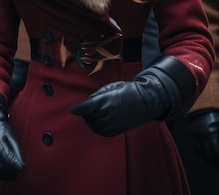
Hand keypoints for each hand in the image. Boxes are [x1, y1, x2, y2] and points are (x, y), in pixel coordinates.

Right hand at [0, 90, 25, 179]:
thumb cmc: (0, 130)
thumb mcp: (10, 136)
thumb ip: (16, 151)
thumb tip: (23, 166)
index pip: (7, 159)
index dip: (15, 166)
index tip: (22, 169)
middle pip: (1, 167)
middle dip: (11, 172)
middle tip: (19, 172)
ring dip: (5, 175)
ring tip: (13, 174)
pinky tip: (5, 174)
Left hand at [71, 55, 194, 136]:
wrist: (145, 101)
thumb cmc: (127, 90)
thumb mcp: (111, 87)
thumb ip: (98, 96)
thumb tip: (88, 104)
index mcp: (107, 100)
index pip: (88, 107)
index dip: (79, 108)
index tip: (73, 110)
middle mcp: (110, 113)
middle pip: (90, 116)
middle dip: (86, 112)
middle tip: (89, 106)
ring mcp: (114, 123)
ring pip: (95, 125)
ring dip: (91, 119)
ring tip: (94, 112)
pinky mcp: (117, 130)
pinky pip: (102, 131)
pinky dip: (97, 126)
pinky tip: (98, 120)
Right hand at [186, 109, 218, 170]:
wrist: (202, 105)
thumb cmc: (215, 114)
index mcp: (210, 132)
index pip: (216, 152)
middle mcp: (201, 135)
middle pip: (208, 154)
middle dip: (215, 163)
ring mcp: (194, 135)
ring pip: (201, 153)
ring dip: (208, 160)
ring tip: (215, 164)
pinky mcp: (191, 134)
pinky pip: (195, 148)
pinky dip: (201, 155)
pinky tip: (206, 157)